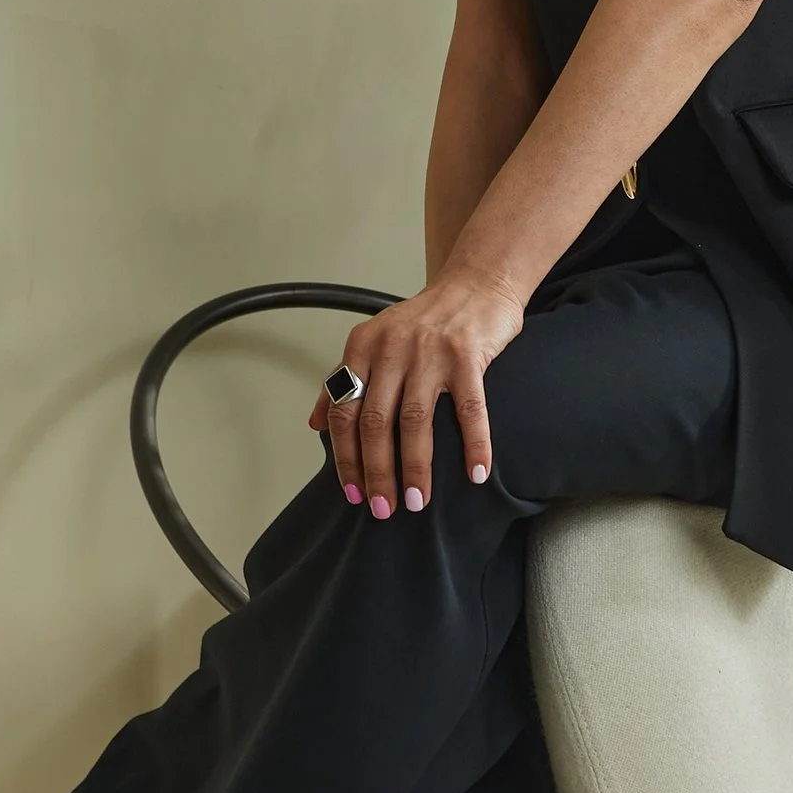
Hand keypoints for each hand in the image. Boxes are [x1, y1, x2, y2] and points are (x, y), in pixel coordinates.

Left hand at [306, 266, 526, 518]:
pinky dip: (474, 445)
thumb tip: (316, 425)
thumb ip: (343, 379)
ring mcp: (430, 352)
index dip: (345, 457)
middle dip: (376, 472)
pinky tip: (476, 474)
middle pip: (375, 422)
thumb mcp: (374, 341)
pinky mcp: (468, 355)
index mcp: (362, 347)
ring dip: (416, 468)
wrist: (476, 283)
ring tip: (418, 501)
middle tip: (383, 508)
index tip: (353, 492)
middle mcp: (391, 349)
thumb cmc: (425, 320)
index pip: (344, 412)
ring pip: (415, 421)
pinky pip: (470, 410)